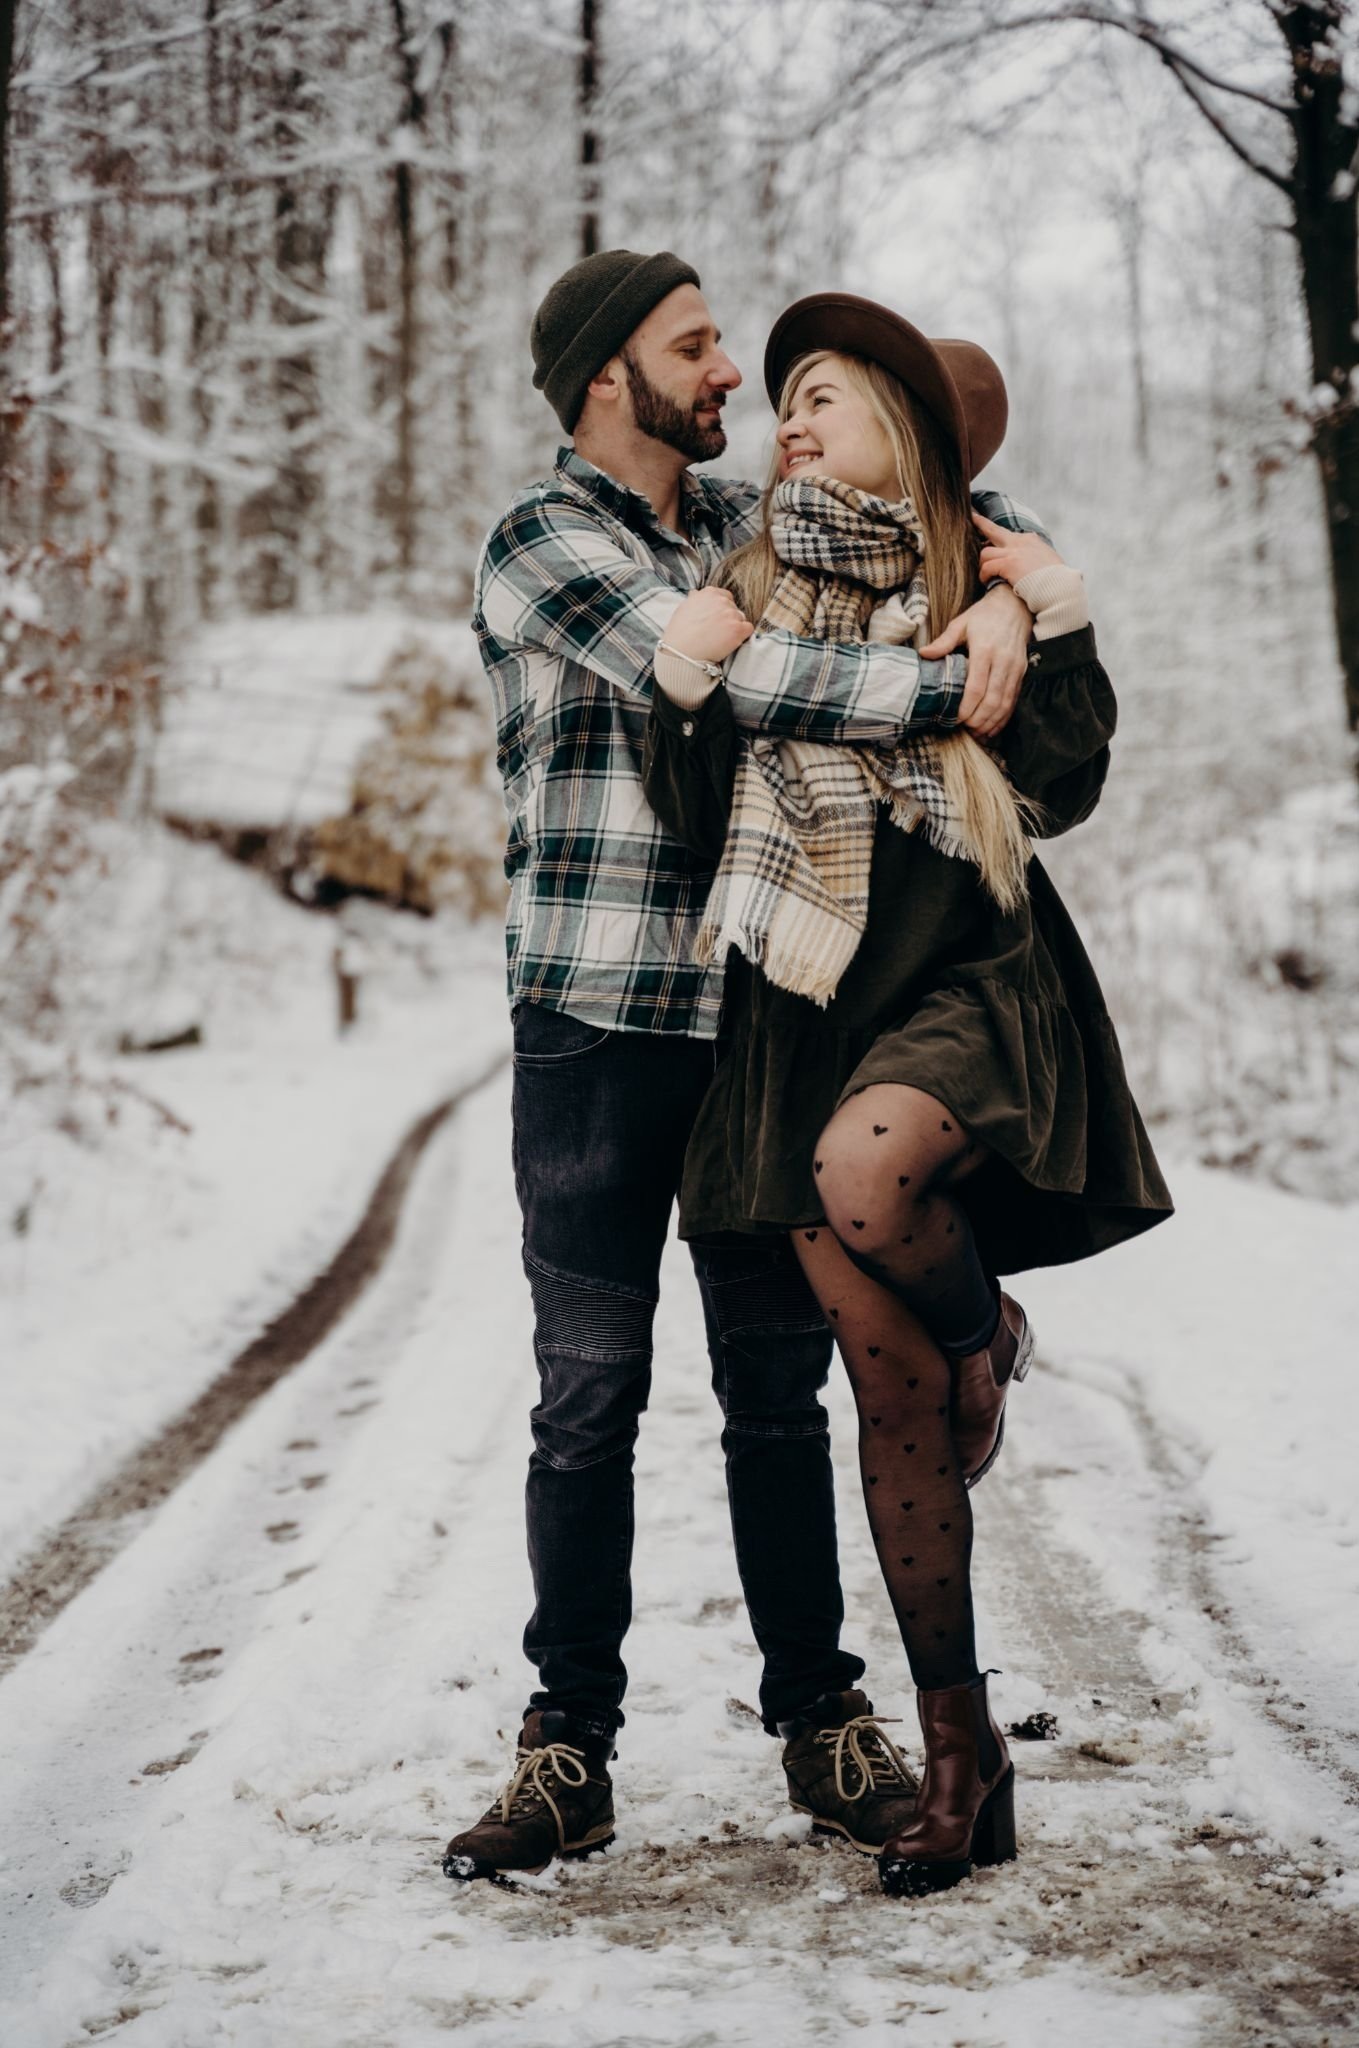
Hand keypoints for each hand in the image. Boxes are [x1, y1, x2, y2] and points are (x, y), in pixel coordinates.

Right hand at [664, 587, 753, 664]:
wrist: (682, 653)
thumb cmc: (680, 634)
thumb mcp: (683, 608)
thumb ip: (695, 599)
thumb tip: (696, 594)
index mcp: (709, 593)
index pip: (725, 596)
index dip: (722, 609)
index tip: (717, 619)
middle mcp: (722, 601)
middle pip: (734, 608)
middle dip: (728, 619)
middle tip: (718, 631)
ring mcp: (731, 614)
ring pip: (741, 618)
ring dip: (735, 627)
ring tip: (721, 639)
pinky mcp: (738, 629)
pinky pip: (748, 628)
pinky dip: (742, 636)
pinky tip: (731, 642)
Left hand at [919, 584, 1031, 738]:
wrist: (1015, 605)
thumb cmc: (984, 615)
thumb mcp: (961, 623)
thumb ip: (944, 642)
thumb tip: (923, 654)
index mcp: (985, 650)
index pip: (977, 687)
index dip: (966, 707)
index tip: (955, 719)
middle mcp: (1003, 661)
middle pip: (992, 700)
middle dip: (978, 720)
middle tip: (964, 730)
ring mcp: (1015, 668)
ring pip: (1005, 703)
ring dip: (991, 722)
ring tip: (977, 733)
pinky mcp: (1022, 672)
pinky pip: (1014, 700)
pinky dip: (1003, 717)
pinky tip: (992, 727)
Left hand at [972, 511, 1064, 587]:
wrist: (1060, 588)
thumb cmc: (1057, 581)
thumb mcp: (1049, 562)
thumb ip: (1036, 559)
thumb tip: (1033, 566)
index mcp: (1031, 541)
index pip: (1009, 534)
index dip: (998, 534)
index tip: (989, 531)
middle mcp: (1020, 542)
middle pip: (994, 529)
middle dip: (981, 524)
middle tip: (973, 518)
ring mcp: (1013, 552)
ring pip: (985, 552)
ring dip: (982, 565)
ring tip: (984, 575)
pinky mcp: (1008, 564)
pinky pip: (986, 567)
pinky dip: (984, 576)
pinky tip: (986, 582)